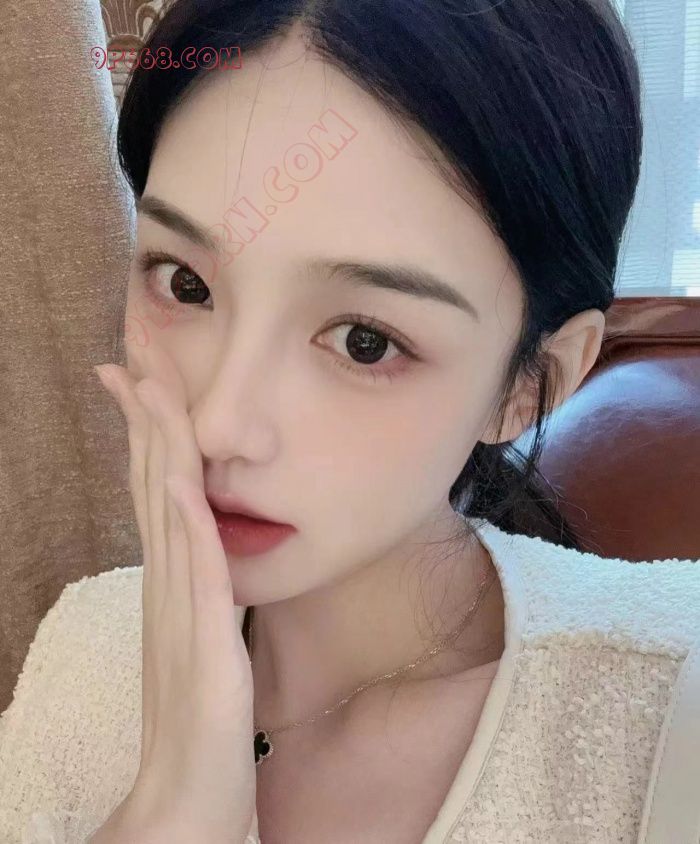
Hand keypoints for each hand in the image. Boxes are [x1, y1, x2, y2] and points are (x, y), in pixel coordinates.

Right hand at [91, 352, 256, 843]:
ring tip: (146, 389)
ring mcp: (183, 606)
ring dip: (159, 447)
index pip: (157, 489)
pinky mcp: (205, 639)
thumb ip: (197, 588)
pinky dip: (185, 521)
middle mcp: (169, 581)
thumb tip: (203, 544)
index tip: (136, 383)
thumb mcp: (199, 634)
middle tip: (126, 361)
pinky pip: (195, 570)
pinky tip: (180, 483)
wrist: (189, 790)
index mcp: (172, 577)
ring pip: (170, 509)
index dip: (148, 434)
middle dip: (145, 418)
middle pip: (155, 482)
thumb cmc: (199, 714)